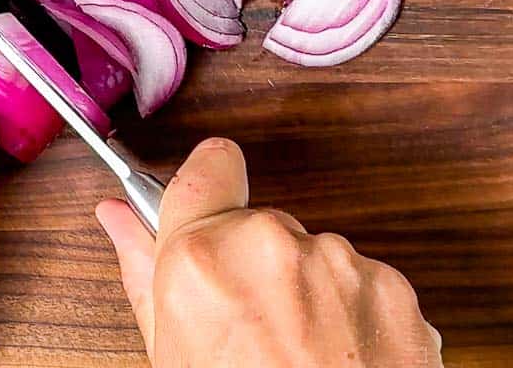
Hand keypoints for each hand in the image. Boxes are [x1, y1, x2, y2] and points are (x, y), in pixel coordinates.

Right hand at [97, 138, 442, 367]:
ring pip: (311, 254)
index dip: (205, 185)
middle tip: (247, 329)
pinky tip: (337, 360)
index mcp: (203, 259)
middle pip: (257, 225)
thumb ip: (144, 273)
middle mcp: (273, 246)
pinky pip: (359, 282)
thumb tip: (117, 218)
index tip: (204, 209)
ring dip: (303, 292)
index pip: (207, 165)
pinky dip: (350, 315)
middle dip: (251, 265)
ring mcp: (341, 264)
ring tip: (297, 356)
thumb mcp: (171, 357)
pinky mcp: (394, 288)